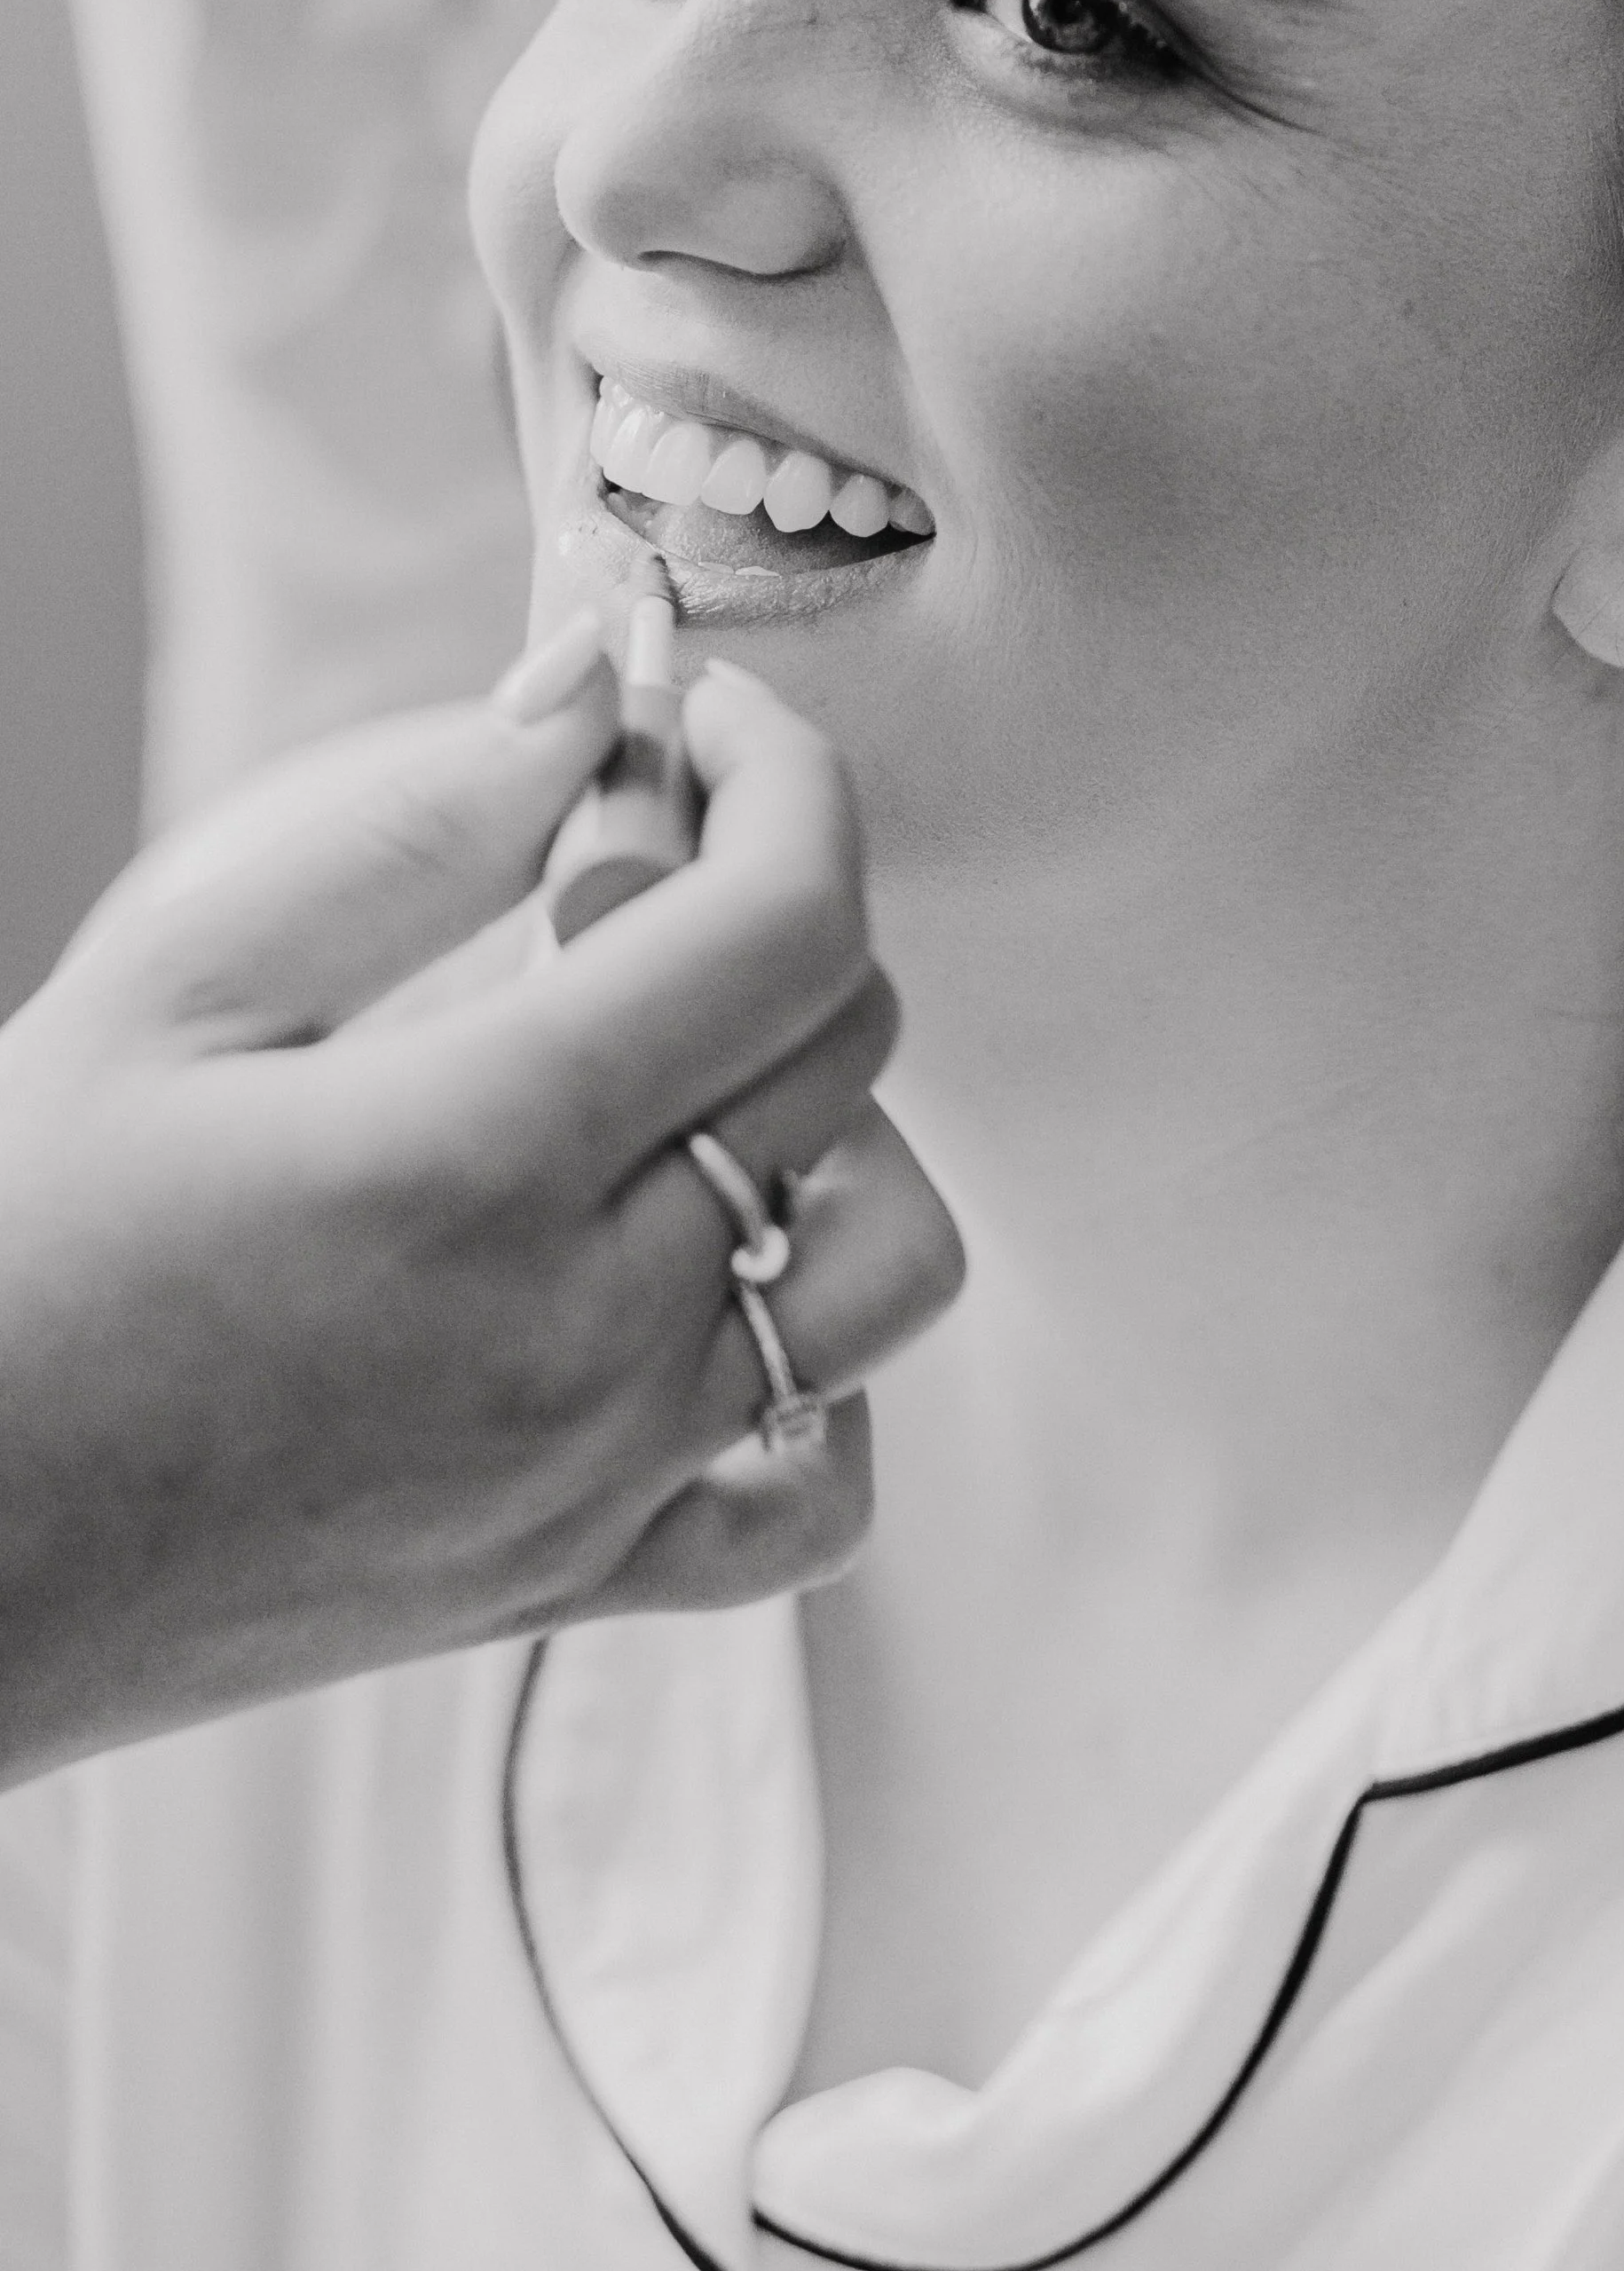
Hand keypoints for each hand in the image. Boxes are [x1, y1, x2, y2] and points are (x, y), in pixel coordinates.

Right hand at [0, 623, 960, 1788]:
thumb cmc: (10, 1257)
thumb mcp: (166, 991)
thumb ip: (408, 831)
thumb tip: (584, 694)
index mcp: (483, 1155)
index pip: (790, 920)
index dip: (782, 776)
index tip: (699, 725)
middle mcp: (591, 1329)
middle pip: (844, 1051)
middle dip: (766, 902)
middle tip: (616, 869)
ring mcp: (607, 1472)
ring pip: (889, 1258)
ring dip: (828, 1127)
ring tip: (664, 1084)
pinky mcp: (581, 1576)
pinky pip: (817, 1486)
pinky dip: (818, 1370)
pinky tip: (697, 1285)